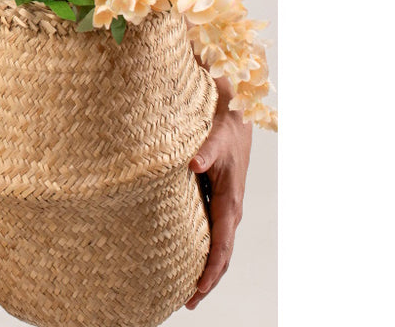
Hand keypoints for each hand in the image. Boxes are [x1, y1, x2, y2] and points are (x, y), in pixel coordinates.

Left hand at [184, 76, 252, 310]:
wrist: (234, 119)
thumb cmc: (222, 129)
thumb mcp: (213, 139)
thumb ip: (204, 152)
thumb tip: (194, 163)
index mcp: (230, 202)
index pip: (222, 246)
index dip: (210, 271)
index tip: (197, 289)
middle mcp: (230, 211)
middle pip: (221, 255)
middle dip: (207, 281)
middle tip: (187, 303)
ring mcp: (226, 209)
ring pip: (219, 248)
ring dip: (206, 270)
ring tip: (187, 292)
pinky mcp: (219, 203)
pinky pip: (214, 235)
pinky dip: (205, 252)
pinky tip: (189, 258)